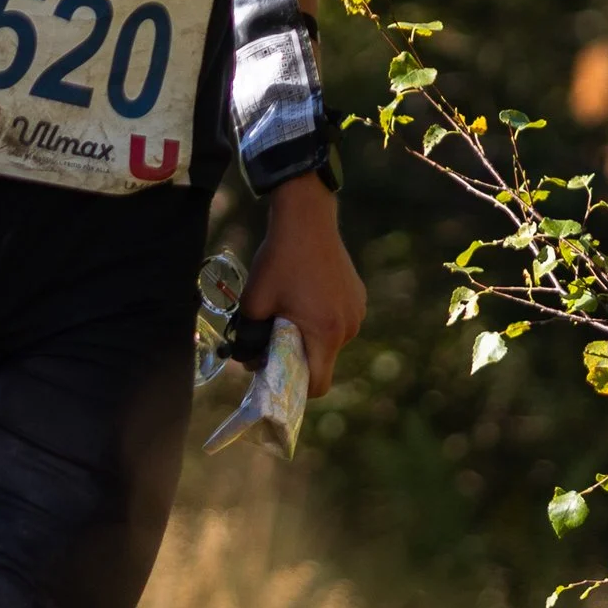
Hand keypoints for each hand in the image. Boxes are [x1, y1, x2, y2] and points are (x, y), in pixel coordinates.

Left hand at [244, 175, 365, 395]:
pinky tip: (306, 294)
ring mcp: (357, 311)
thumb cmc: (279, 260)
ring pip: (330, 341)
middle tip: (274, 335)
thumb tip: (249, 361)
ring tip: (290, 308)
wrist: (307, 219)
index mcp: (324, 333)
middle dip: (298, 357)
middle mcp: (348, 328)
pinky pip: (339, 321)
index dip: (296, 388)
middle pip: (322, 361)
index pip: (317, 385)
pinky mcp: (358, 297)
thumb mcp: (254, 301)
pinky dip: (322, 318)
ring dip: (310, 335)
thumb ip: (249, 338)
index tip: (276, 375)